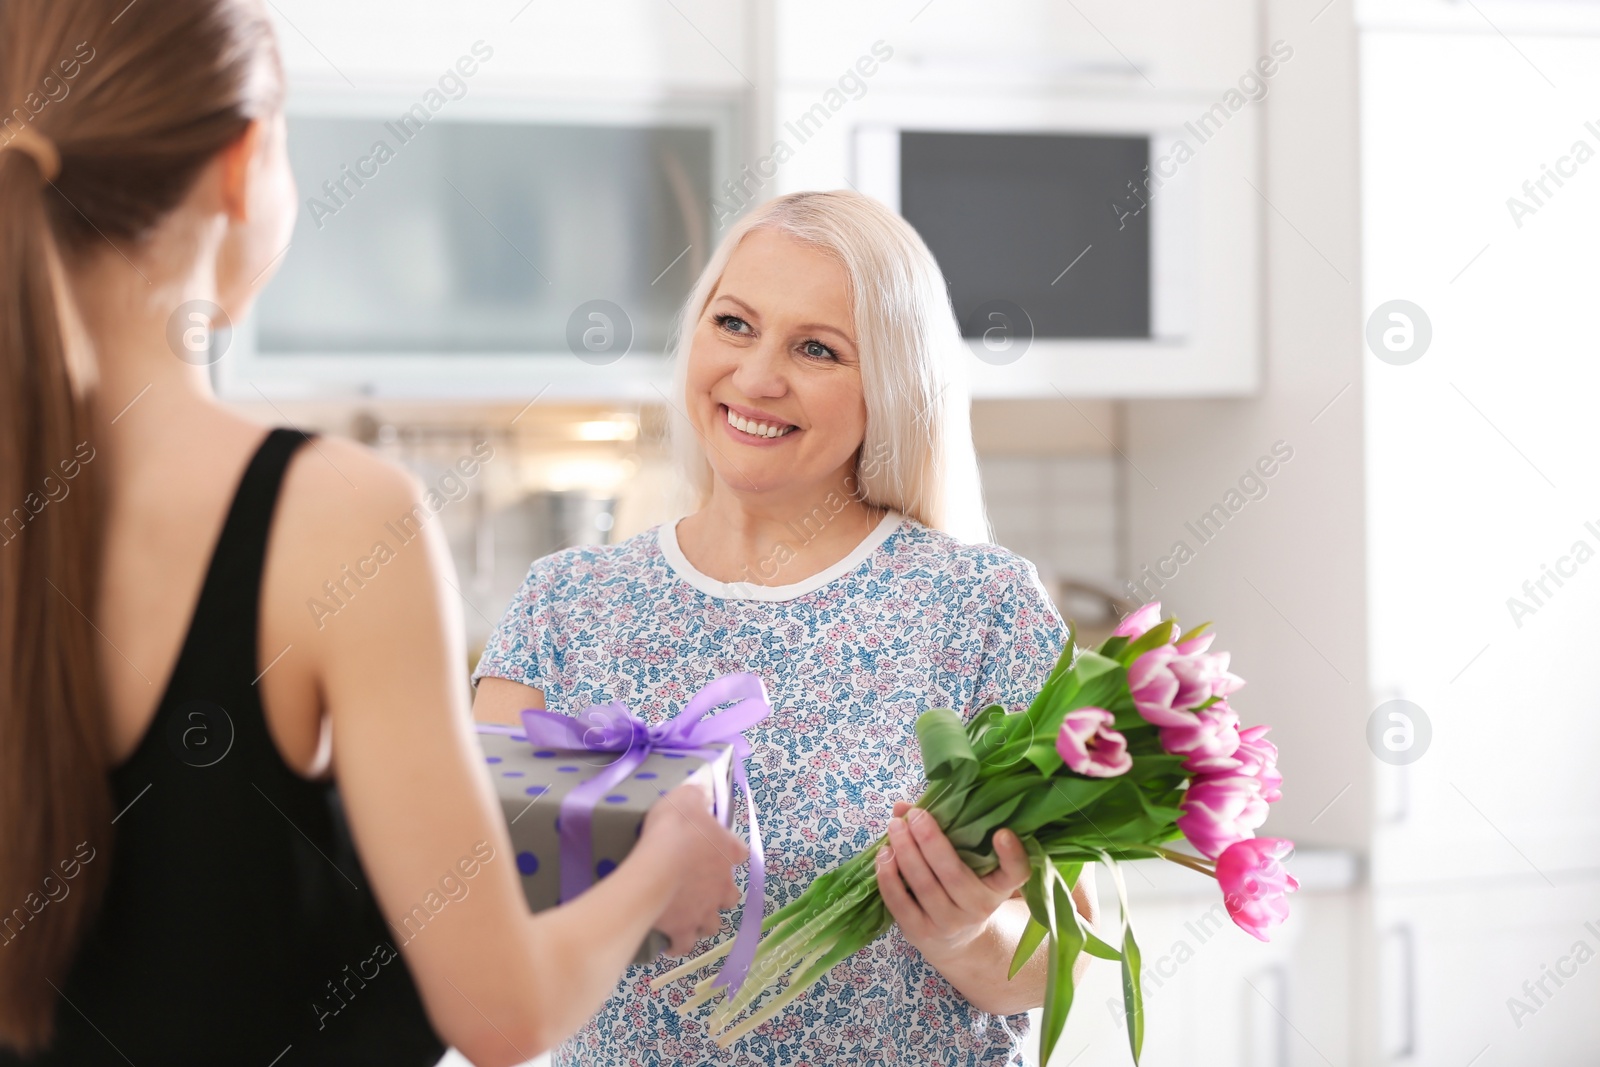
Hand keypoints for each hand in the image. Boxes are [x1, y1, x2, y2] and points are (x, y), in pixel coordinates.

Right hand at [639, 779, 747, 954]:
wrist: (656, 867)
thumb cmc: (674, 830)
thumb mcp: (685, 798)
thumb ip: (696, 795)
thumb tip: (702, 791)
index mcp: (728, 852)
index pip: (740, 854)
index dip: (729, 853)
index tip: (716, 851)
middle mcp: (723, 886)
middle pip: (730, 897)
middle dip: (718, 896)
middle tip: (699, 888)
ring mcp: (705, 911)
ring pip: (712, 924)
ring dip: (702, 920)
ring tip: (685, 915)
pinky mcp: (684, 930)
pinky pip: (685, 945)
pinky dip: (678, 943)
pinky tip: (669, 939)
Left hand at [876, 802, 1030, 962]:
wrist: (957, 942)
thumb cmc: (963, 888)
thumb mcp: (969, 864)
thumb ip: (946, 831)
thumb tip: (904, 807)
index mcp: (998, 887)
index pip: (1016, 874)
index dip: (1012, 855)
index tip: (1001, 833)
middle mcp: (979, 907)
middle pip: (953, 874)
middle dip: (931, 840)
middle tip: (916, 815)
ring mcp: (949, 923)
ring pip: (925, 886)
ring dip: (905, 853)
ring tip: (895, 827)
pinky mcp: (922, 933)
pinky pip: (901, 904)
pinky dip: (889, 878)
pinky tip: (882, 856)